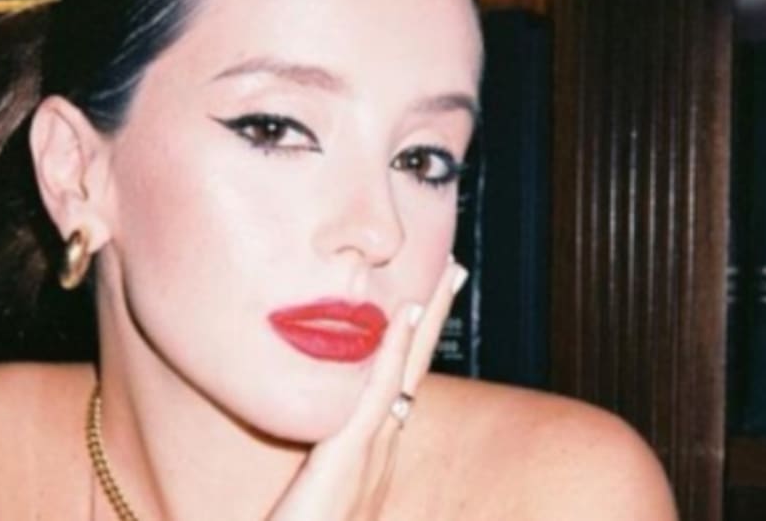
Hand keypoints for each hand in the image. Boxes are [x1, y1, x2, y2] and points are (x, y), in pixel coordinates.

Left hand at [267, 258, 468, 520]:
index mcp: (368, 455)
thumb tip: (321, 444)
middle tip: (452, 269)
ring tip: (440, 277)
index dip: (416, 340)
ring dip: (423, 323)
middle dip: (433, 318)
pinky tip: (402, 317)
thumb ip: (323, 473)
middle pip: (413, 369)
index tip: (426, 299)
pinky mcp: (346, 458)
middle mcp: (377, 449)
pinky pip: (374, 396)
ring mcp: (366, 452)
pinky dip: (392, 354)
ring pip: (404, 373)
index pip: (399, 384)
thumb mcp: (313, 499)